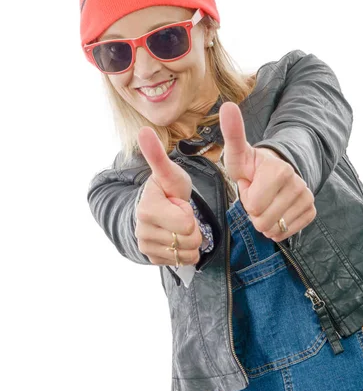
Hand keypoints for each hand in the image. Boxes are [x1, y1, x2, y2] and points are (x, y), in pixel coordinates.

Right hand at [134, 126, 203, 265]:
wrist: (155, 208)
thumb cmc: (167, 188)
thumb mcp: (168, 173)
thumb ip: (157, 156)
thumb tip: (143, 130)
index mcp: (147, 209)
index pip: (187, 225)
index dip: (189, 213)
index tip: (179, 204)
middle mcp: (142, 230)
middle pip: (189, 240)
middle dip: (192, 227)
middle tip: (181, 214)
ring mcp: (145, 246)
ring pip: (187, 253)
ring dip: (190, 240)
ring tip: (179, 225)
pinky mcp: (150, 258)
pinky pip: (181, 261)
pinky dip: (184, 251)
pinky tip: (177, 237)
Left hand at [219, 102, 316, 241]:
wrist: (274, 171)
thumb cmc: (252, 166)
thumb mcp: (238, 153)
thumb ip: (233, 133)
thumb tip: (227, 105)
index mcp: (278, 170)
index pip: (254, 206)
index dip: (247, 198)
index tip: (250, 185)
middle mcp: (297, 182)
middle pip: (263, 220)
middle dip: (255, 211)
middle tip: (258, 194)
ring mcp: (306, 197)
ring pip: (276, 228)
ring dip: (266, 220)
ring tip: (266, 202)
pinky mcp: (311, 209)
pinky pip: (289, 231)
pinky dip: (279, 227)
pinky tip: (277, 211)